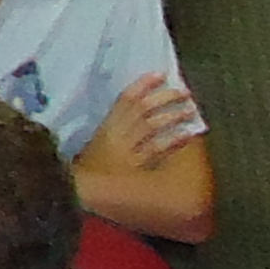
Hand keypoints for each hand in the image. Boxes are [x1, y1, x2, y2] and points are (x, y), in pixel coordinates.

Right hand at [92, 72, 206, 163]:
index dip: (143, 85)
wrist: (79, 194)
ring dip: (172, 116)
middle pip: (141, 109)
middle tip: (183, 91)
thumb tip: (136, 112)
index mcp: (105, 127)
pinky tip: (187, 135)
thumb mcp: (95, 147)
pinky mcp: (136, 167)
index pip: (124, 99)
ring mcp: (126, 150)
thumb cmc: (87, 172)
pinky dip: (172, 141)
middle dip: (163, 98)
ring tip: (190, 109)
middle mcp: (116, 135)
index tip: (160, 75)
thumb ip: (112, 131)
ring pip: (151, 126)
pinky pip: (156, 150)